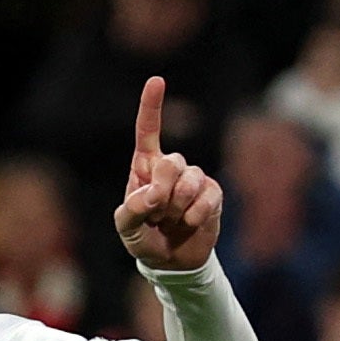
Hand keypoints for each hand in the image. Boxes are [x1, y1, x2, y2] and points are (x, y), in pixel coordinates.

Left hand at [115, 77, 222, 270]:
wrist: (171, 260)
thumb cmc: (144, 237)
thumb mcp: (126, 228)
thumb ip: (129, 212)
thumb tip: (151, 196)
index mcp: (145, 168)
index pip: (147, 132)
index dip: (151, 106)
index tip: (156, 80)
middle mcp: (170, 167)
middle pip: (171, 162)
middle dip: (162, 192)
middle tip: (156, 214)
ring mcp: (193, 178)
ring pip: (190, 181)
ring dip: (177, 208)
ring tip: (171, 221)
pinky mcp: (213, 193)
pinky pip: (206, 198)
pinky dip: (194, 216)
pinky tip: (188, 224)